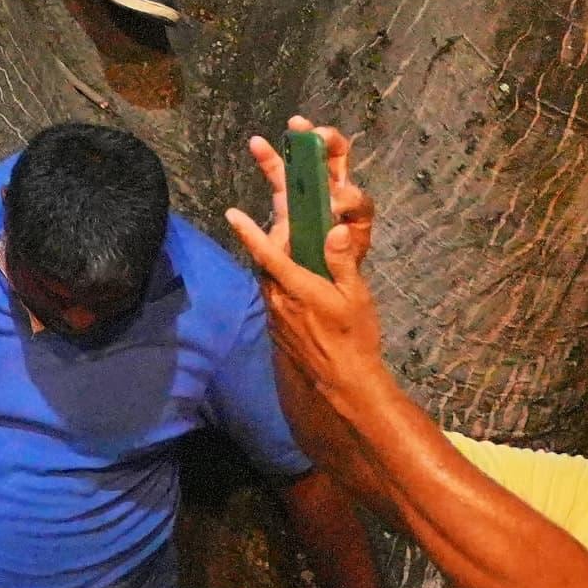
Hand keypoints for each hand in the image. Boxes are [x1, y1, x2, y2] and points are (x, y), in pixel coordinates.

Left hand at [221, 118, 384, 386]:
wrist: (343, 383)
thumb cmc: (354, 338)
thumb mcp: (355, 298)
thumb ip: (343, 262)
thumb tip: (337, 228)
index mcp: (298, 287)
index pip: (269, 254)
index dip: (250, 232)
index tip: (231, 212)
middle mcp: (279, 296)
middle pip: (271, 252)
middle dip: (275, 228)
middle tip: (285, 204)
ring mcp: (275, 309)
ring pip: (270, 268)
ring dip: (278, 247)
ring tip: (293, 227)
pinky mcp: (276, 320)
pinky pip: (274, 284)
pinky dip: (280, 267)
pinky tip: (297, 262)